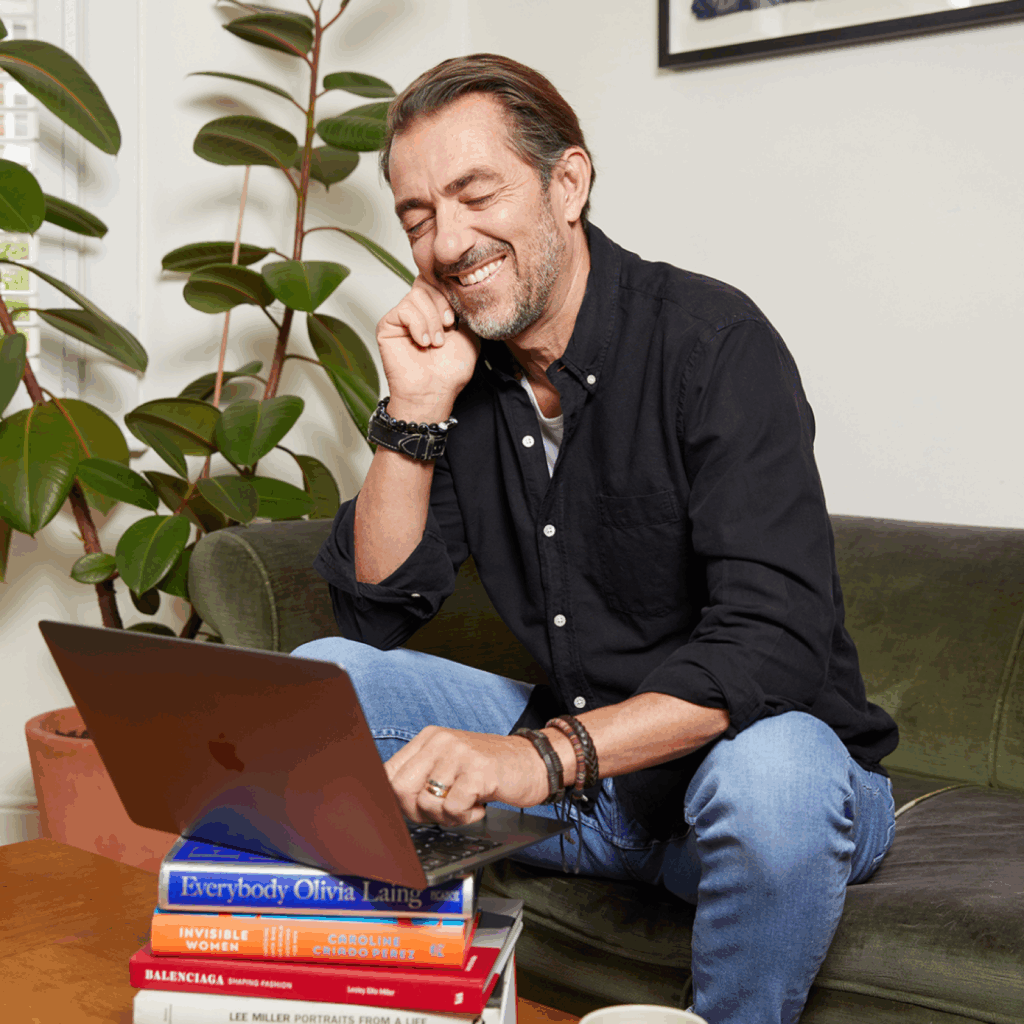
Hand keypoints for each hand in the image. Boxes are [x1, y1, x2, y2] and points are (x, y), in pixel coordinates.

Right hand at [376, 276, 479, 419]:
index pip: (438, 281)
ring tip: (435, 342)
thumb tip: (457, 289)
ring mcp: (402, 317)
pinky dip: (418, 326)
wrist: (434, 391)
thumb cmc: (450, 370)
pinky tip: (423, 343)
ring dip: (432, 319)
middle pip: (427, 282)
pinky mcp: (387, 325)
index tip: (456, 316)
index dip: (449, 292)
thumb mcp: (468, 333)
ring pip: (417, 294)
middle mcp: (418, 310)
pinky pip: (405, 310)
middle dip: (442, 304)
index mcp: (436, 310)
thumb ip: (463, 309)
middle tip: (448, 327)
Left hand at [384, 726, 550, 825]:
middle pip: (400, 789)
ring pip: (427, 803)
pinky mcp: (478, 771)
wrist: (535, 761)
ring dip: (447, 816)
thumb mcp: (451, 764)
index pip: (389, 772)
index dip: (397, 800)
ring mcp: (459, 754)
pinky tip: (480, 805)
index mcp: (429, 738)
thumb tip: (392, 803)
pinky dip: (467, 817)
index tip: (415, 808)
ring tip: (466, 805)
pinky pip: (454, 809)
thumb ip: (423, 776)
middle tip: (442, 811)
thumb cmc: (491, 769)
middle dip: (417, 812)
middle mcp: (440, 741)